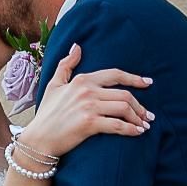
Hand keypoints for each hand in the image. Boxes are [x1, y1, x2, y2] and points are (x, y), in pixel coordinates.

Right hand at [17, 44, 153, 160]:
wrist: (38, 139)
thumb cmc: (47, 114)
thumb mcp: (54, 85)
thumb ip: (67, 64)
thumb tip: (77, 46)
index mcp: (82, 80)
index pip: (115, 75)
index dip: (135, 78)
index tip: (148, 83)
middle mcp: (87, 91)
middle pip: (124, 95)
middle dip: (140, 106)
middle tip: (148, 115)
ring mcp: (89, 107)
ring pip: (124, 108)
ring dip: (138, 118)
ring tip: (145, 125)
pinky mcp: (90, 124)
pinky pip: (117, 125)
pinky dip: (131, 129)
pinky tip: (138, 133)